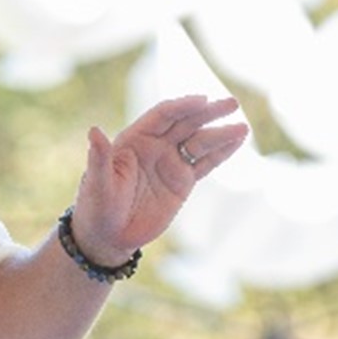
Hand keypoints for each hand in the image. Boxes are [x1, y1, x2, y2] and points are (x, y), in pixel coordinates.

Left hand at [66, 94, 248, 264]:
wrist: (108, 237)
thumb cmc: (96, 208)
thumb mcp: (96, 184)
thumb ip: (100, 157)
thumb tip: (94, 130)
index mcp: (134, 139)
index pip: (162, 116)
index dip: (182, 106)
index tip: (202, 101)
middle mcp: (155, 146)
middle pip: (186, 123)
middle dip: (208, 113)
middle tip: (232, 104)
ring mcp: (170, 162)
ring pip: (200, 142)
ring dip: (221, 133)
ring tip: (243, 128)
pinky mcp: (182, 182)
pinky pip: (205, 163)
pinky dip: (222, 152)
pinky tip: (238, 141)